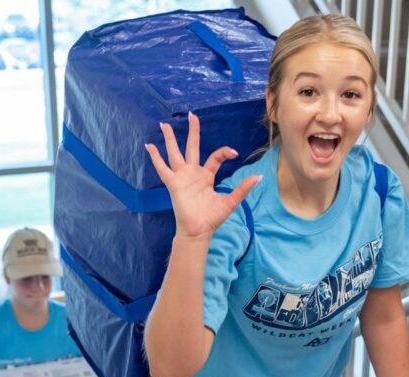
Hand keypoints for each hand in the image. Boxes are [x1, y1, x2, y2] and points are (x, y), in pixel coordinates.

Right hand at [145, 111, 260, 241]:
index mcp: (206, 176)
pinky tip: (149, 146)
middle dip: (192, 131)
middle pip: (192, 147)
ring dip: (170, 139)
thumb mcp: (230, 202)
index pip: (215, 157)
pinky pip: (163, 169)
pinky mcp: (173, 184)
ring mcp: (182, 177)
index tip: (234, 152)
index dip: (224, 152)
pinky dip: (156, 158)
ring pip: (175, 153)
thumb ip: (242, 188)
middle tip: (192, 115)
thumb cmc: (212, 219)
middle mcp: (193, 173)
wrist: (199, 231)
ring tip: (164, 125)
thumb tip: (259, 177)